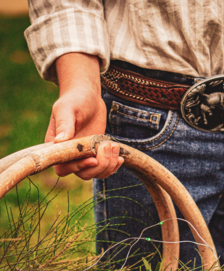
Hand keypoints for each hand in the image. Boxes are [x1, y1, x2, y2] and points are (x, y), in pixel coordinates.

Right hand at [45, 53, 122, 179]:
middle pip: (82, 174)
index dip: (77, 168)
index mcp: (56, 147)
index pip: (63, 168)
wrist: (88, 96)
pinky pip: (103, 169)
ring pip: (95, 173)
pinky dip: (113, 167)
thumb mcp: (66, 108)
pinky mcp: (96, 154)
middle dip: (98, 165)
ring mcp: (83, 156)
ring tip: (114, 147)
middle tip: (107, 147)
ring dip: (108, 165)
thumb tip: (59, 141)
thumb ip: (64, 124)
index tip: (93, 159)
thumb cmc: (74, 99)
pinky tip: (120, 157)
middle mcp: (69, 155)